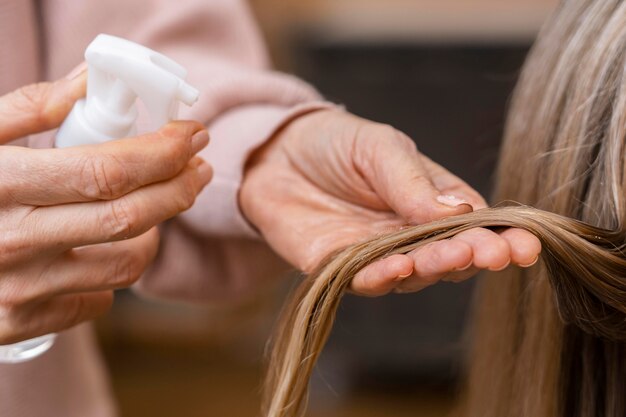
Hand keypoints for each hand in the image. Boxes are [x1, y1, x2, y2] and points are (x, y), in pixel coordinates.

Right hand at [0, 70, 211, 342]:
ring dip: (153, 231)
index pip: (107, 170)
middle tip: (197, 168)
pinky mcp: (21, 322)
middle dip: (179, 188)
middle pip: (129, 218)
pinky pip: (98, 300)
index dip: (163, 152)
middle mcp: (10, 242)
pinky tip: (99, 249)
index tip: (192, 135)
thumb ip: (29, 107)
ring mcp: (16, 290)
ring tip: (149, 207)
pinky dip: (111, 273)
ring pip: (127, 264)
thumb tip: (90, 82)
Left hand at [240, 109, 539, 295]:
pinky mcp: (339, 268)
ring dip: (431, 268)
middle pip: (448, 255)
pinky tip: (397, 268)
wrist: (274, 153)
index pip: (473, 224)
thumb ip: (413, 181)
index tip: (522, 246)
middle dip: (471, 256)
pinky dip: (382, 277)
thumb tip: (462, 211)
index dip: (499, 237)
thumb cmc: (336, 144)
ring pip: (413, 274)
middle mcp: (409, 235)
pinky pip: (365, 280)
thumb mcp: (380, 148)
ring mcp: (376, 255)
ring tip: (445, 258)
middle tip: (490, 253)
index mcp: (431, 202)